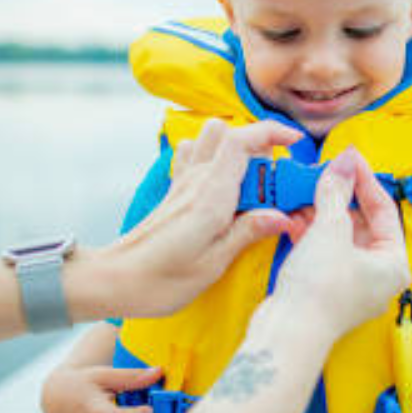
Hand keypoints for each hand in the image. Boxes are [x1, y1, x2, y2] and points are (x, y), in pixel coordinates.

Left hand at [98, 120, 303, 318]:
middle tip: (277, 183)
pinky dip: (213, 157)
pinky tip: (223, 185)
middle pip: (230, 133)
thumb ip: (248, 233)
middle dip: (261, 146)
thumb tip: (284, 216)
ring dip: (237, 148)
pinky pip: (194, 155)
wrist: (115, 280)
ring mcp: (183, 182)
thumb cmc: (160, 280)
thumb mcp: (212, 264)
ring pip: (212, 138)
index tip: (296, 144)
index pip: (242, 140)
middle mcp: (196, 181)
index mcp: (210, 196)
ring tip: (253, 183)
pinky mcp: (175, 191)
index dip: (272, 132)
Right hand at [269, 148, 410, 342]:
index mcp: (394, 263)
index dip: (364, 179)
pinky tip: (294, 218)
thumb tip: (344, 162)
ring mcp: (352, 284)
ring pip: (340, 236)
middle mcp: (379, 275)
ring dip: (322, 212)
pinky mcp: (327, 289)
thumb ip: (336, 192)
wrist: (288, 334)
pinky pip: (323, 251)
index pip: (384, 209)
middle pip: (362, 222)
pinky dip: (311, 233)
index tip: (347, 157)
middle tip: (323, 172)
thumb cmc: (320, 287)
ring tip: (304, 192)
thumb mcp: (330, 229)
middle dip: (339, 196)